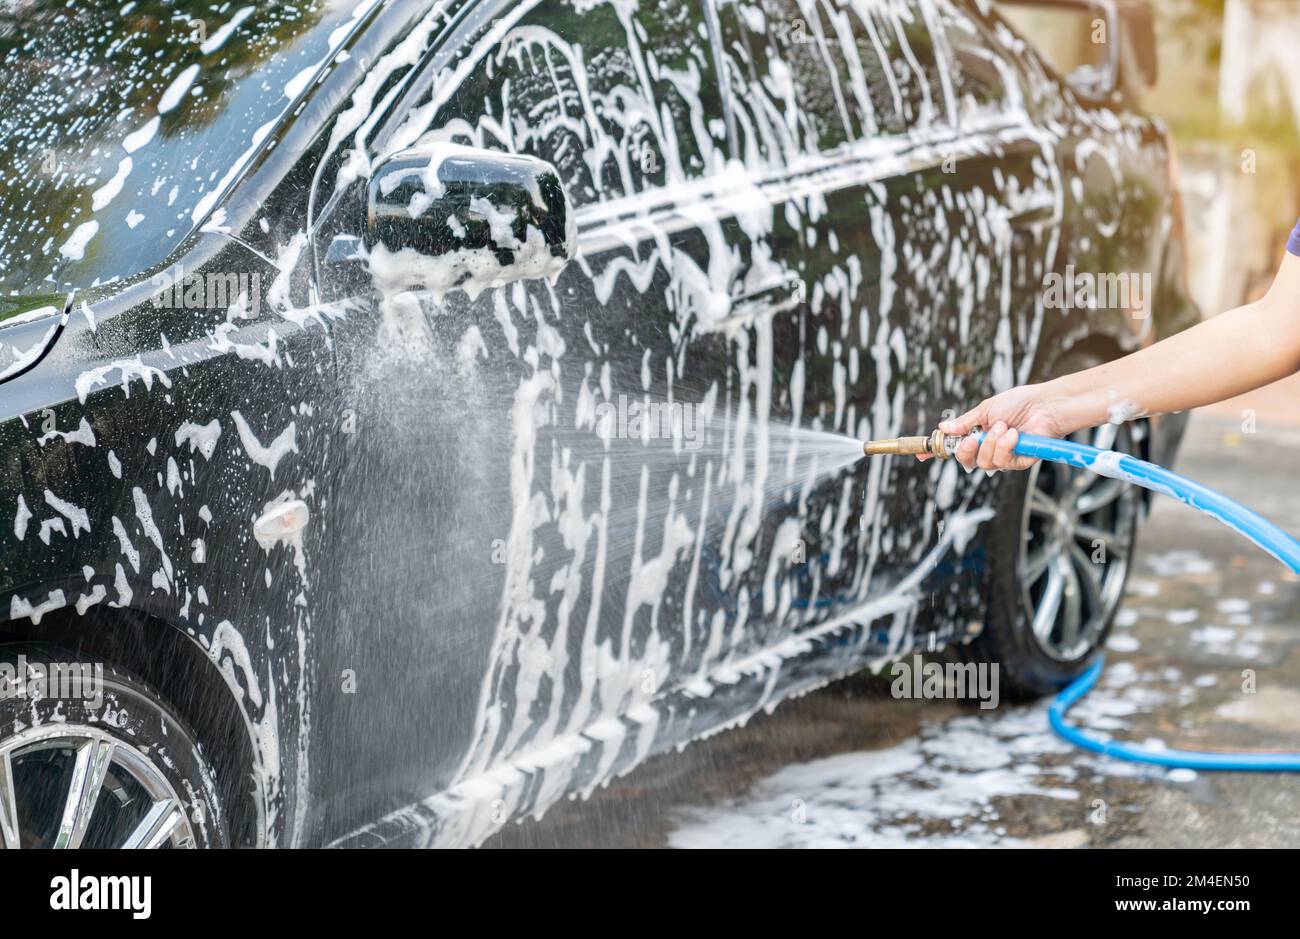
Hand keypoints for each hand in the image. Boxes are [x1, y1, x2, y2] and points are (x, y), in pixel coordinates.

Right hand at [918, 384, 1078, 471]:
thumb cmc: (1021, 403)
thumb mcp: (986, 409)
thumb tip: (943, 427)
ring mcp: (1004, 456)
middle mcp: (990, 447)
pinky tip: (1014, 435)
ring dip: (992, 444)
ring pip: (984, 463)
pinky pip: (1003, 463)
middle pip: (967, 461)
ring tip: (1005, 427)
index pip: (956, 446)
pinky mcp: (1019, 462)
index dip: (939, 451)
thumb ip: (965, 422)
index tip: (921, 454)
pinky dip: (1005, 447)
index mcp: (980, 434)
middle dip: (967, 450)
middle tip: (972, 439)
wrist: (1046, 405)